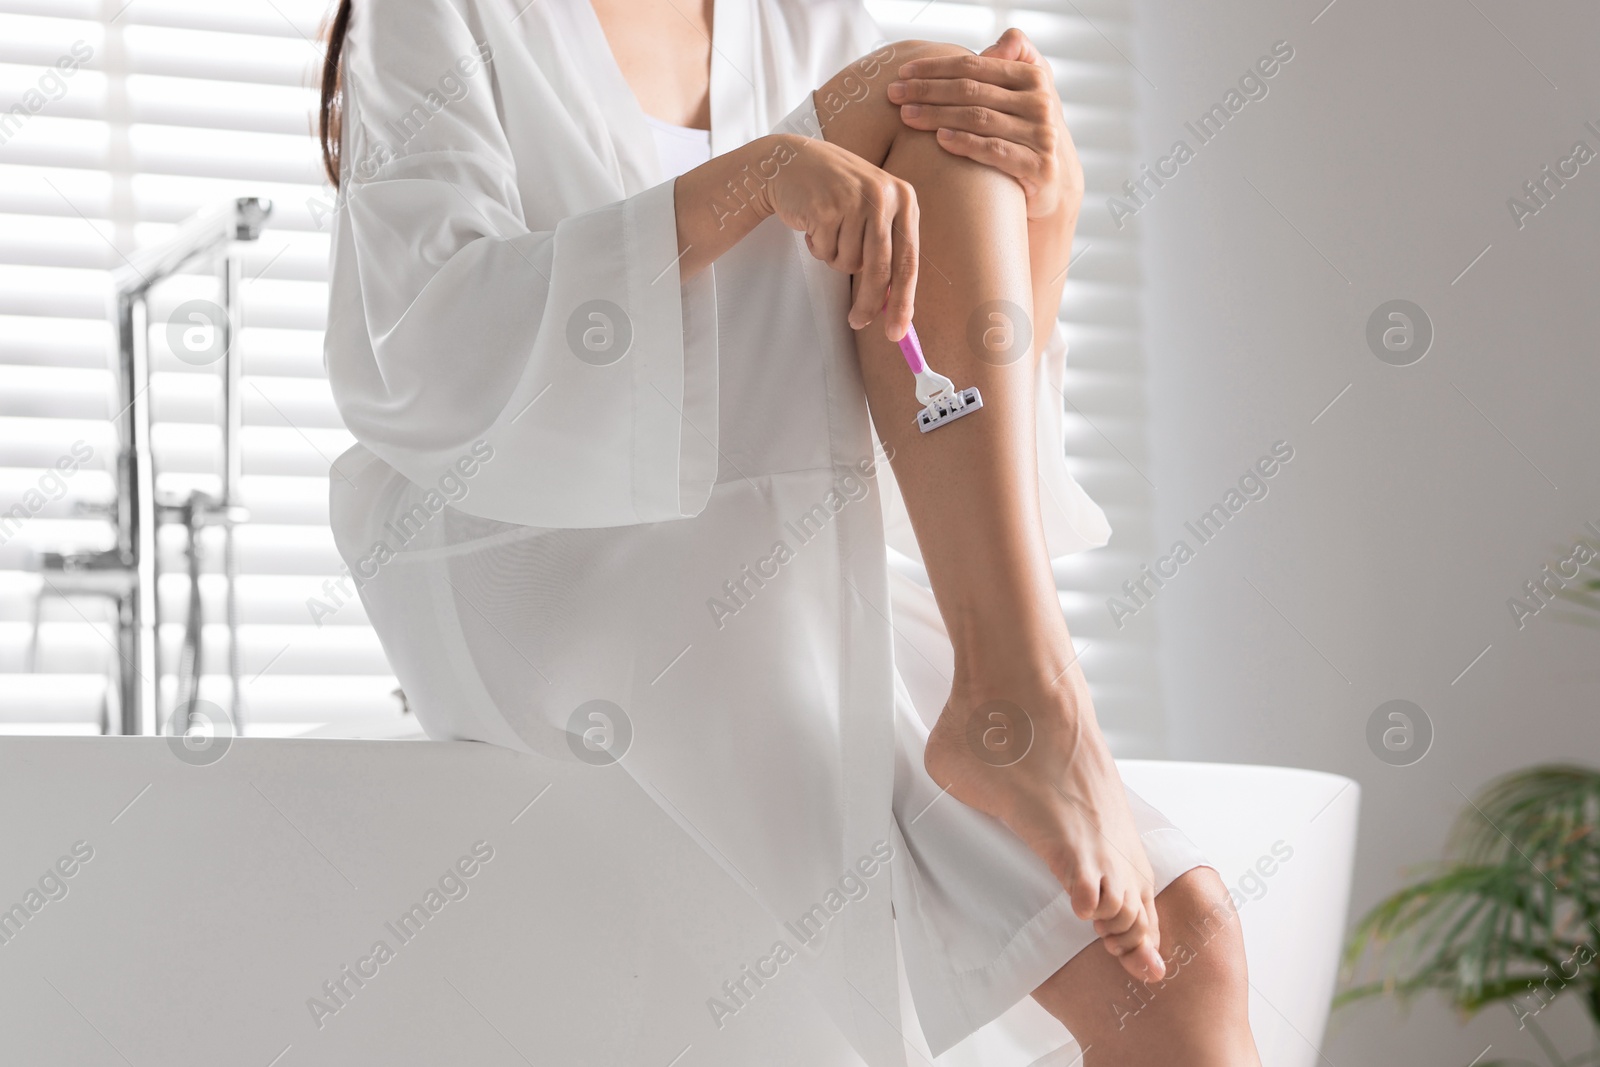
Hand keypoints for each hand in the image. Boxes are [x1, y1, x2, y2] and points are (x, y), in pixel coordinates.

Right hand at [756, 134, 918, 340]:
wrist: (791, 161)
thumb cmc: (836, 192)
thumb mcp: (872, 209)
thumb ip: (888, 247)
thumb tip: (893, 302)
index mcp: (904, 198)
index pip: (909, 260)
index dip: (903, 300)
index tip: (898, 330)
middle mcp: (884, 196)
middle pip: (881, 270)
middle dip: (869, 302)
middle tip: (858, 322)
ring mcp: (855, 200)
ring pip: (849, 263)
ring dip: (835, 257)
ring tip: (829, 231)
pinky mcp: (826, 207)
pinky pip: (826, 252)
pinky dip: (818, 247)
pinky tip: (814, 223)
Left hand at [887, 29, 1083, 219]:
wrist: (1056, 181)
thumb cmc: (1027, 130)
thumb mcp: (1028, 89)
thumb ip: (1015, 57)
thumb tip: (994, 46)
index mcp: (1034, 77)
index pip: (975, 66)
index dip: (937, 67)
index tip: (904, 72)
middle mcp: (1041, 103)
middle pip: (972, 91)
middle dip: (928, 90)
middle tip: (894, 94)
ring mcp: (1041, 135)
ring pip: (979, 119)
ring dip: (937, 115)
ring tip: (907, 115)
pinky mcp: (1038, 166)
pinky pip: (994, 151)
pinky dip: (965, 143)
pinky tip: (940, 139)